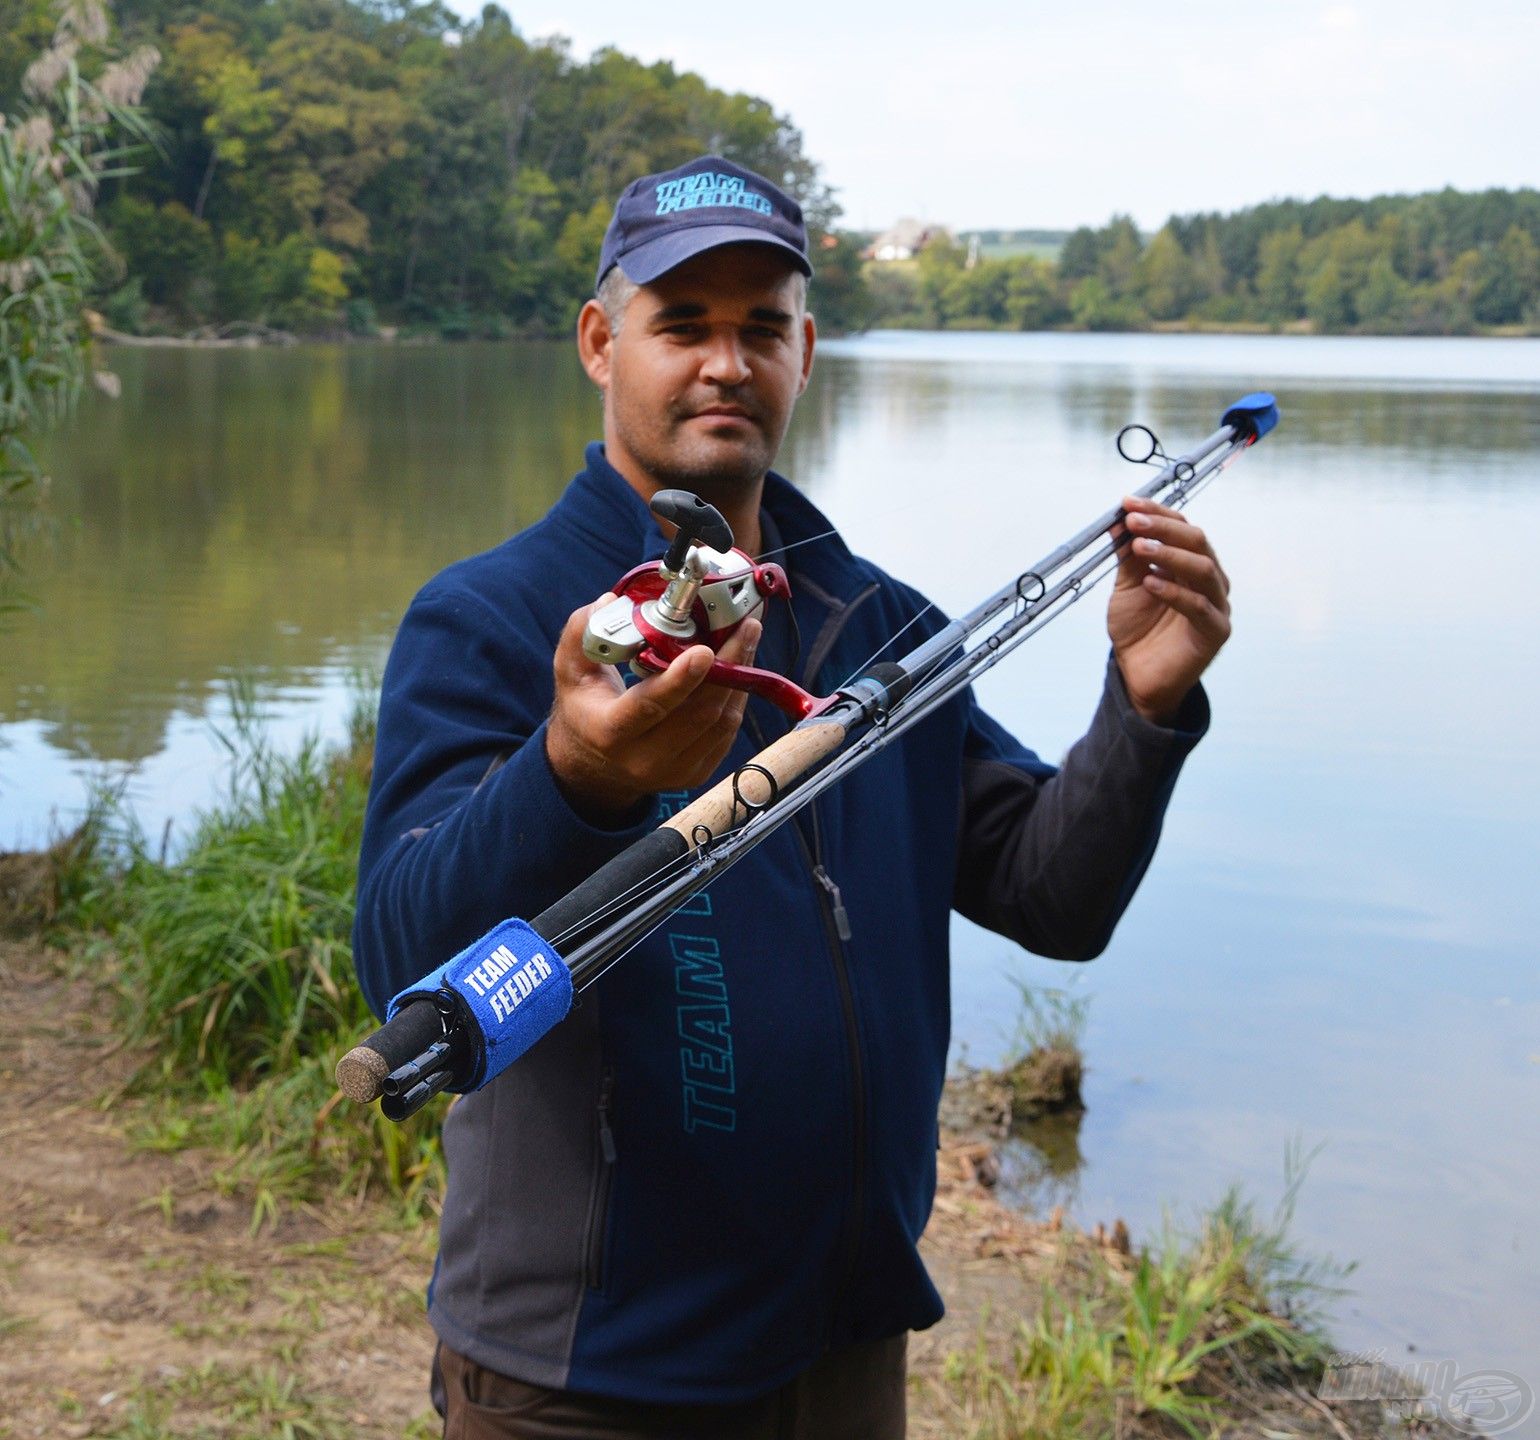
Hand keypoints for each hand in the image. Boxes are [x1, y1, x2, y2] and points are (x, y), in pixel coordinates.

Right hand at [545, 594, 762, 819]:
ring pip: (721, 721)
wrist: (593, 762)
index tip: (705, 651)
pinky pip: (728, 731)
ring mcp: (675, 772)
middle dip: (728, 665)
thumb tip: (613, 603)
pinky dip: (737, 695)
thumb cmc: (585, 706)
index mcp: (609, 732)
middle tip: (745, 625)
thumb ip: (583, 632)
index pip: (649, 707)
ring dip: (740, 676)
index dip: (679, 680)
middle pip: (699, 713)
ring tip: (746, 636)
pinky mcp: (697, 774)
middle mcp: (644, 759)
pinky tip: (739, 665)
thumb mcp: (570, 668)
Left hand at [1106, 495, 1231, 723]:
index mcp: (1191, 563)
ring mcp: (1217, 604)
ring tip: (1140, 547)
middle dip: (1164, 528)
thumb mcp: (1127, 586)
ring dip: (1170, 554)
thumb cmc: (1137, 629)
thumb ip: (1128, 557)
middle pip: (1197, 541)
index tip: (1127, 504)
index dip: (1156, 513)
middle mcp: (1210, 579)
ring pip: (1204, 568)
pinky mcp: (1216, 632)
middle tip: (1133, 521)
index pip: (1181, 528)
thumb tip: (1119, 520)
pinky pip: (1200, 606)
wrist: (1138, 676)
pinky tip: (1150, 583)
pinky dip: (1174, 592)